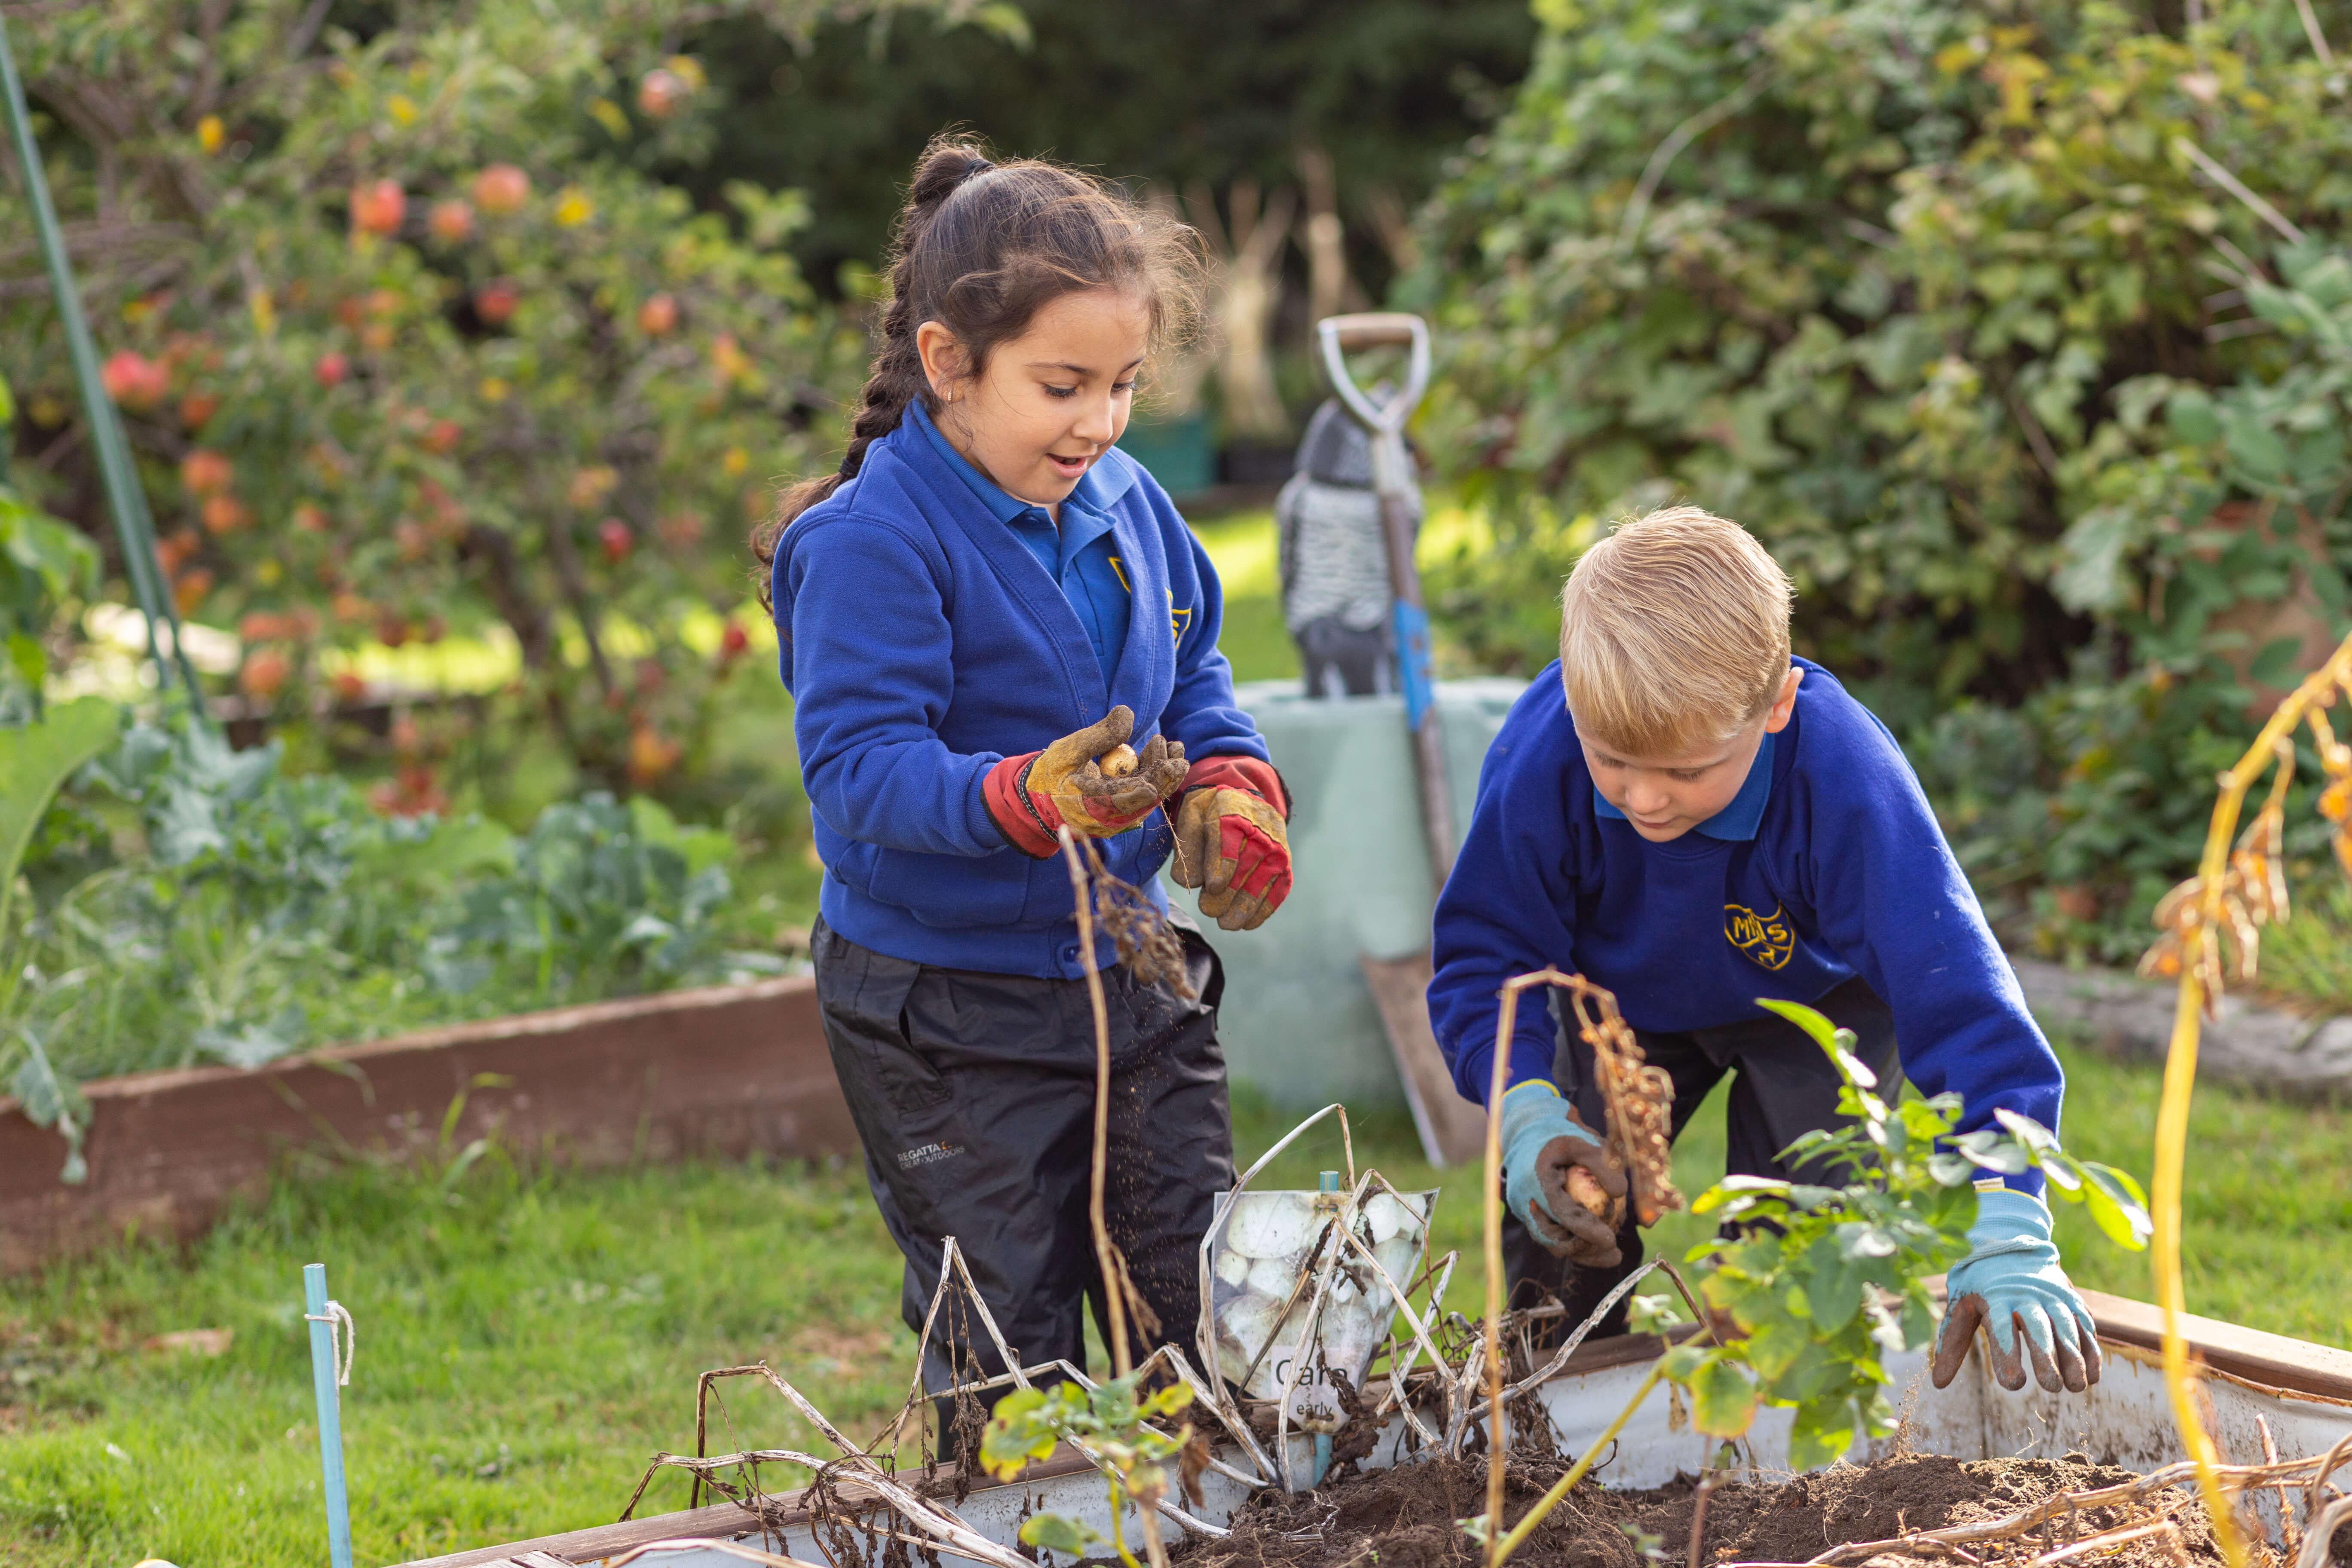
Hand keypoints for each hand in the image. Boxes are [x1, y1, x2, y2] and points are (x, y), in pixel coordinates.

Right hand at [983, 706, 1187, 857]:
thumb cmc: (1049, 774)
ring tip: (1177, 748)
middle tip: (1178, 754)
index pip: (1121, 801)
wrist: (1039, 800)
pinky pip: (1141, 794)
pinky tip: (1164, 753)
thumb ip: (1098, 735)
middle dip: (1162, 776)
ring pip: (1146, 797)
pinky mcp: (1121, 811)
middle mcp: (1107, 818)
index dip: (1142, 790)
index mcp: (1088, 808)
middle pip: (1142, 801)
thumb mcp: (1066, 750)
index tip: (1161, 772)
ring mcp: (1116, 817)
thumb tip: (1127, 714)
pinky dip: (1153, 774)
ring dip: (1162, 773)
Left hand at [1167, 755, 1291, 929]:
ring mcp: (1276, 850)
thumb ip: (1187, 845)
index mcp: (1233, 813)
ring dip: (1244, 908)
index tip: (1212, 886)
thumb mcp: (1192, 816)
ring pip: (1261, 884)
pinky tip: (1247, 924)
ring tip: (1226, 923)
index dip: (1221, 867)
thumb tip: (1188, 882)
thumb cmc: (1212, 812)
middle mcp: (1260, 832)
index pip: (1229, 844)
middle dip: (1226, 894)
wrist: (1246, 799)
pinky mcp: (1284, 865)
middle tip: (1208, 909)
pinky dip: (1263, 910)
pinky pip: (1278, 890)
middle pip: (1245, 869)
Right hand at [1499, 1081, 1626, 1265]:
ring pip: (1552, 1242)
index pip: (1561, 1213)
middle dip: (1585, 1250)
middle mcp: (1525, 1200)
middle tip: (1615, 1252)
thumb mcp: (1582, 1140)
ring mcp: (1526, 1211)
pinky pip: (1554, 1236)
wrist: (1529, 1130)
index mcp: (1535, 1179)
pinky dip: (1576, 1243)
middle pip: (1553, 1237)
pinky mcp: (1533, 1216)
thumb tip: (1620, 1194)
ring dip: (1582, 1251)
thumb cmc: (1560, 1133)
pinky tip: (1601, 1245)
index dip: (1586, 1231)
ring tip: (1613, 1254)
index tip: (1610, 1240)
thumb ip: (1601, 1164)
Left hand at [1929, 1188, 2101, 1393]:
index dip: (2007, 1354)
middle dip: (2047, 1357)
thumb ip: (1952, 1343)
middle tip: (2052, 1387)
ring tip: (2076, 1387)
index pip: (2001, 1327)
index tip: (2013, 1383)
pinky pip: (2085, 1324)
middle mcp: (2026, 1294)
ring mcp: (2052, 1294)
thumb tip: (1937, 1383)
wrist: (2009, 1241)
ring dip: (2074, 1357)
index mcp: (1995, 1296)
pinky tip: (2092, 1377)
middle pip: (2038, 1327)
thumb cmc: (1979, 1282)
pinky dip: (2091, 1350)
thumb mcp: (1960, 1305)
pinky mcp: (2071, 1298)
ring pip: (2066, 1326)